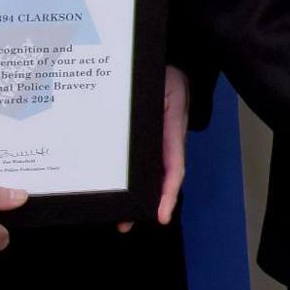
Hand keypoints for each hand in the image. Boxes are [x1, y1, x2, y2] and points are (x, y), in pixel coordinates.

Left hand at [121, 65, 191, 232]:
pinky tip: (116, 190)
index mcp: (173, 130)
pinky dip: (130, 180)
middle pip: (159, 179)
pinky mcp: (146, 142)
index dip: (168, 193)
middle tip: (125, 223)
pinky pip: (139, 164)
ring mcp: (157, 144)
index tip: (161, 215)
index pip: (174, 167)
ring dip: (135, 196)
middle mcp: (167, 142)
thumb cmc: (166, 75)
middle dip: (146, 204)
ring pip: (148, 175)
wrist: (170, 66)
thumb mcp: (162, 86)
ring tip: (118, 216)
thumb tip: (142, 128)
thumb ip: (153, 106)